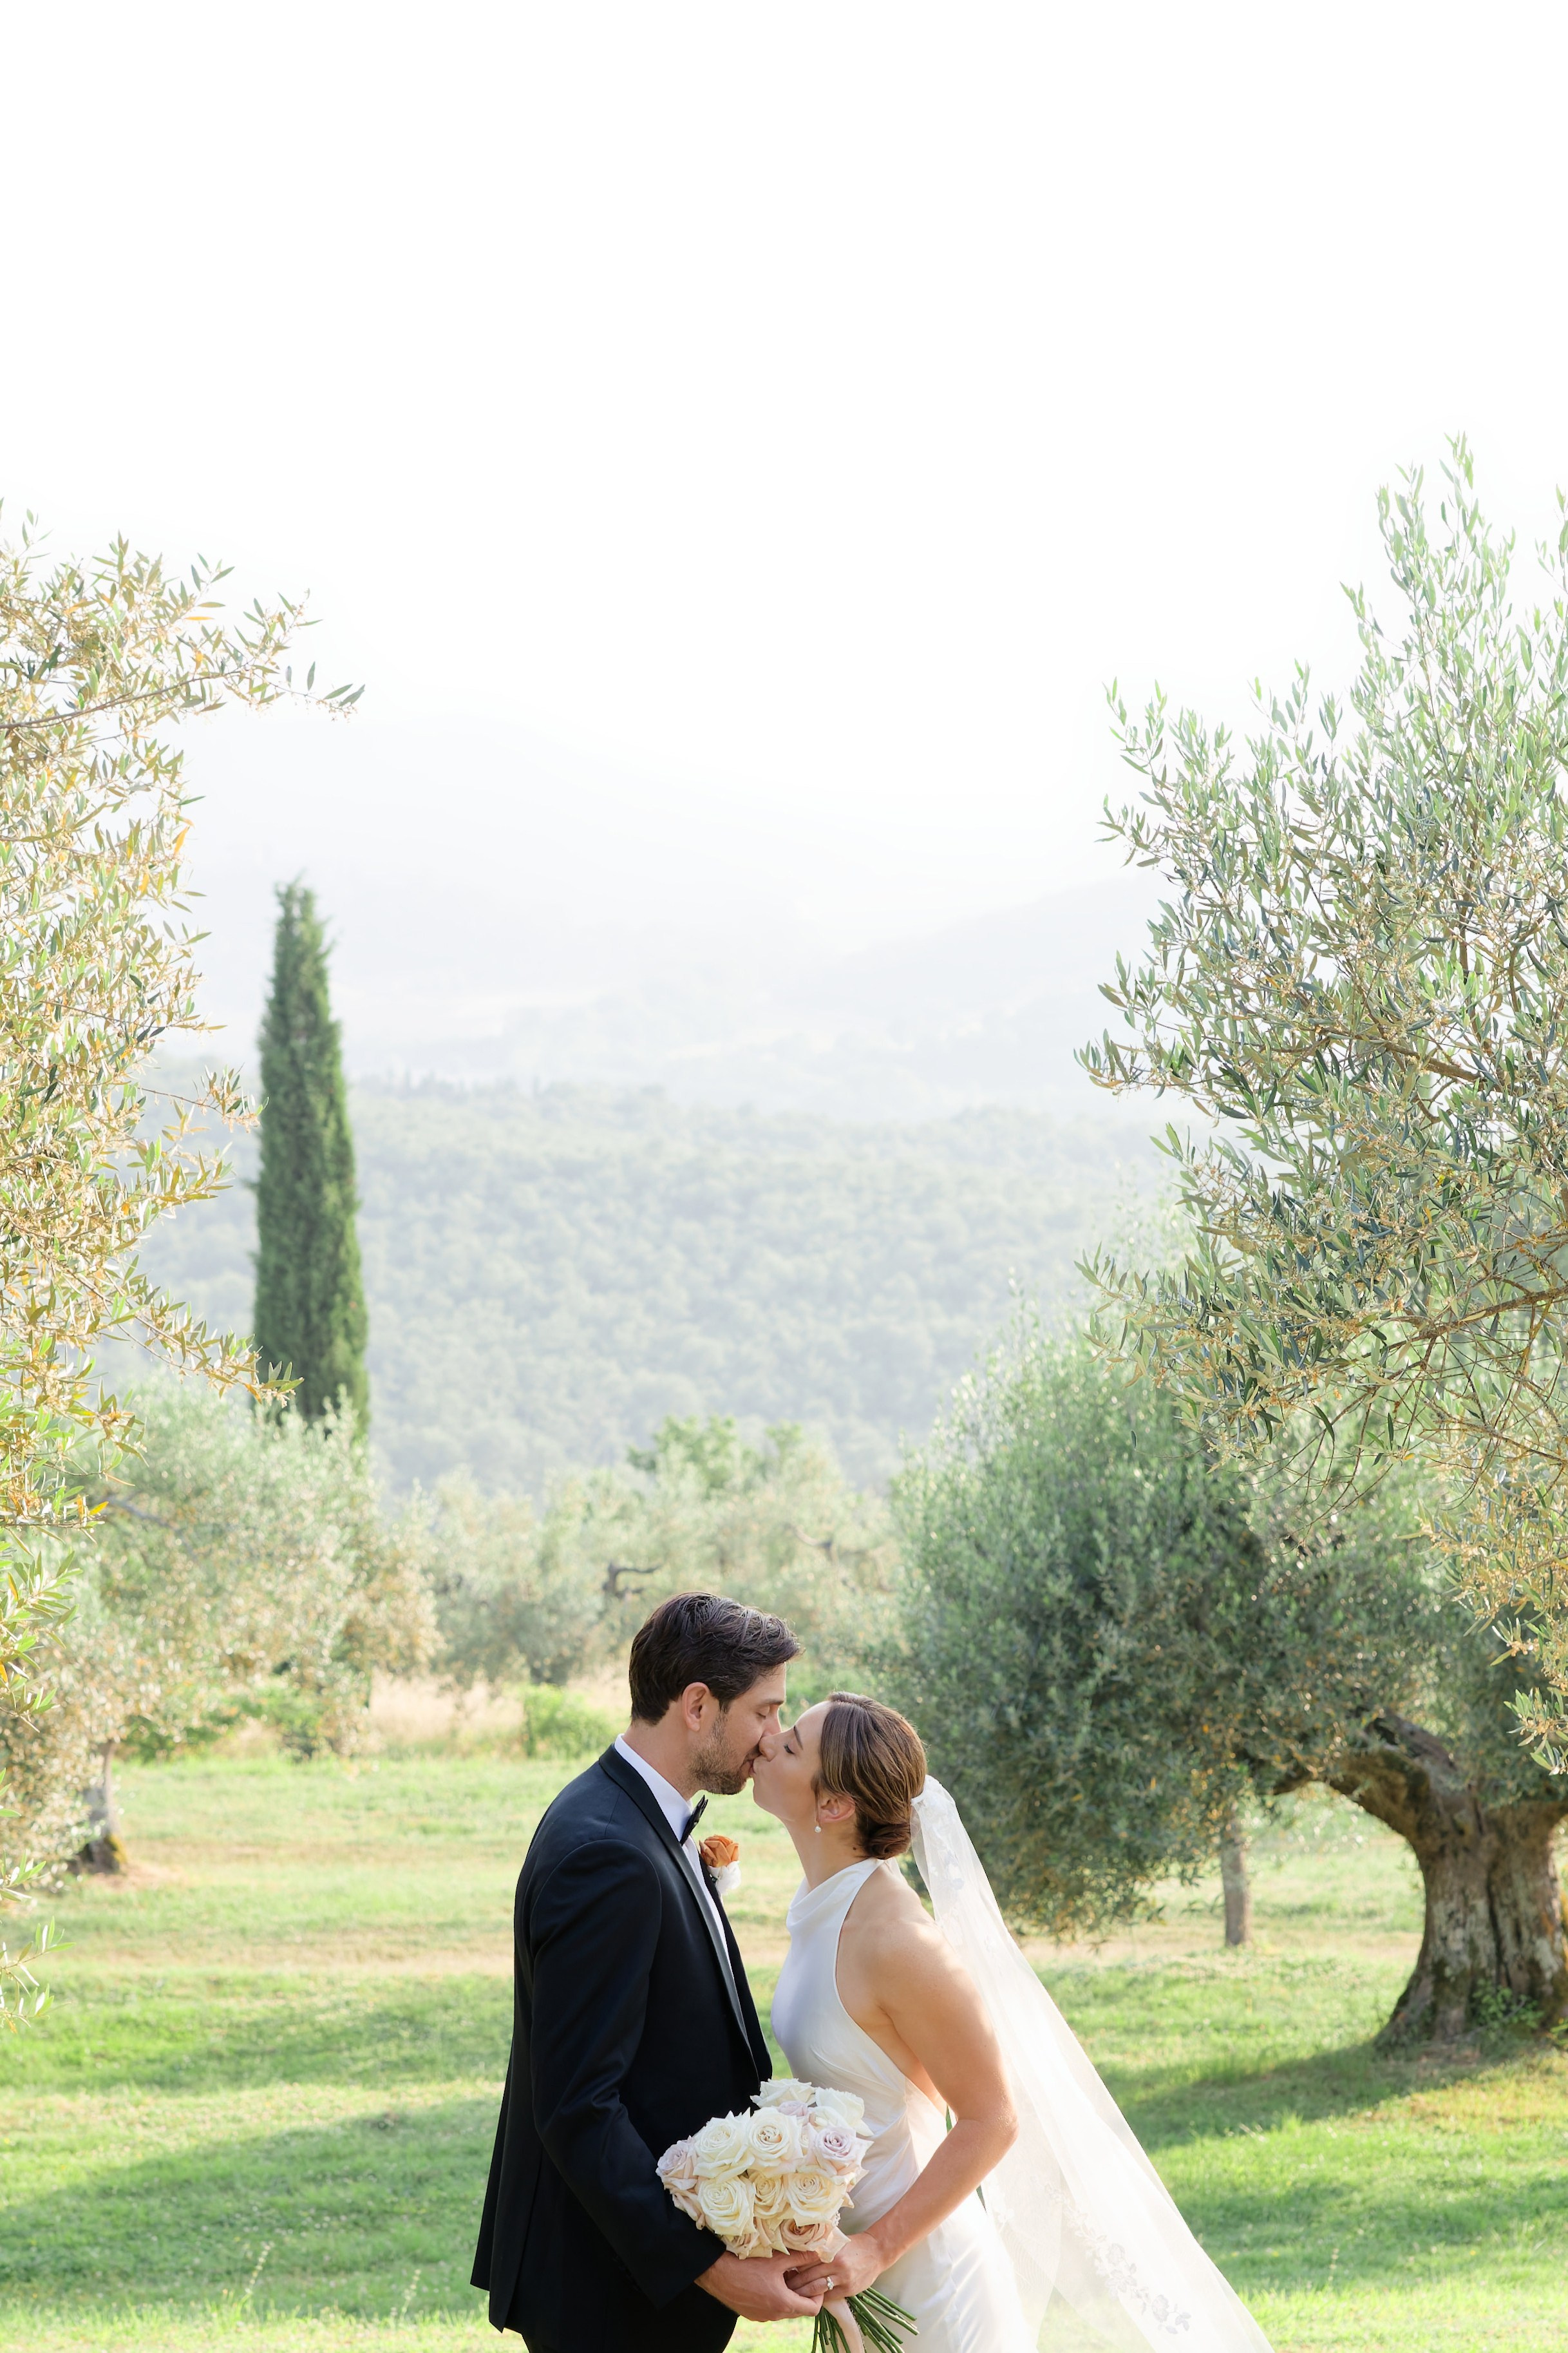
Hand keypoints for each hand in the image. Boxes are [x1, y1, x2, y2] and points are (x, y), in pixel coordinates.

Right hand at [695, 2250, 825, 2321]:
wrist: (718, 2274)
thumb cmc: (748, 2265)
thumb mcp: (777, 2259)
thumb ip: (800, 2257)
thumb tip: (818, 2252)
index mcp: (784, 2304)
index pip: (813, 2309)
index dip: (819, 2295)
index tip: (816, 2280)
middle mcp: (775, 2315)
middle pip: (799, 2310)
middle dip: (804, 2293)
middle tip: (801, 2274)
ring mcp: (762, 2317)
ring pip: (784, 2310)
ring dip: (789, 2295)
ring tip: (785, 2274)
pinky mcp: (752, 2314)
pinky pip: (771, 2309)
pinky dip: (776, 2298)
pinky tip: (769, 2280)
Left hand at [786, 2229, 886, 2299]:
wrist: (877, 2251)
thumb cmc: (853, 2245)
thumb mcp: (836, 2242)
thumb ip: (820, 2250)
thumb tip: (798, 2256)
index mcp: (829, 2250)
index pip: (805, 2262)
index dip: (793, 2268)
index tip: (783, 2272)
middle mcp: (835, 2264)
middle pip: (808, 2277)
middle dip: (794, 2284)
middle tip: (782, 2287)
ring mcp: (843, 2278)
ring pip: (816, 2289)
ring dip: (803, 2294)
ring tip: (792, 2296)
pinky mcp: (849, 2289)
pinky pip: (828, 2296)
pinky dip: (818, 2298)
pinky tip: (810, 2299)